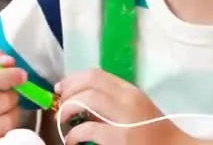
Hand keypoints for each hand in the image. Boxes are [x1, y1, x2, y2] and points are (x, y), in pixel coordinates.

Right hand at [0, 46, 26, 136]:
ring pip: (7, 122)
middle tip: (10, 92)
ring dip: (12, 111)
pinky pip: (1, 135)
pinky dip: (5, 125)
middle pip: (3, 102)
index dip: (9, 76)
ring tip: (5, 107)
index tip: (21, 74)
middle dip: (13, 94)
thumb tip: (8, 60)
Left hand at [55, 69, 189, 144]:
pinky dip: (73, 135)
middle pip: (89, 83)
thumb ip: (113, 102)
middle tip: (60, 108)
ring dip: (67, 110)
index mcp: (130, 91)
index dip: (72, 79)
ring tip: (64, 122)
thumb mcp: (135, 110)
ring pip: (86, 100)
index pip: (96, 74)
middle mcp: (128, 100)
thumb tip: (80, 98)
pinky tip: (72, 142)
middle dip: (67, 93)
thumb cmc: (151, 132)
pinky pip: (86, 130)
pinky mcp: (119, 139)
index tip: (61, 90)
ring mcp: (124, 119)